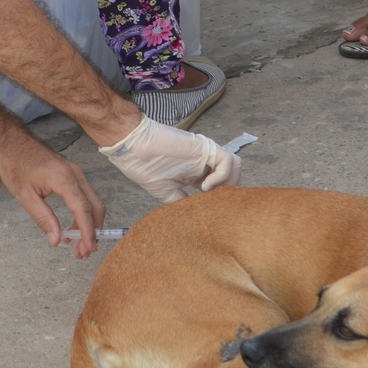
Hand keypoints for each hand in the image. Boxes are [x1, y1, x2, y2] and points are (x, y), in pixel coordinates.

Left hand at [0, 137, 105, 258]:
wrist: (12, 142)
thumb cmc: (16, 165)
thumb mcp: (25, 196)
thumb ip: (43, 218)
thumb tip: (57, 240)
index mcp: (64, 179)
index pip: (83, 209)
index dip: (88, 231)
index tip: (87, 248)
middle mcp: (76, 175)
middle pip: (96, 207)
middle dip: (93, 232)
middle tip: (83, 252)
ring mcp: (77, 174)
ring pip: (93, 204)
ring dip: (89, 225)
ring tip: (77, 245)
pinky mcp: (74, 176)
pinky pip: (86, 198)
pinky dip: (84, 215)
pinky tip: (72, 229)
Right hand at [99, 116, 241, 202]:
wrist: (132, 147)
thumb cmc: (144, 166)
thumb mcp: (166, 191)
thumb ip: (182, 201)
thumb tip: (193, 220)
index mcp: (198, 173)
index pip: (222, 186)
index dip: (220, 199)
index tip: (209, 212)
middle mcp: (205, 163)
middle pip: (233, 176)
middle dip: (228, 192)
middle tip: (212, 205)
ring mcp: (206, 154)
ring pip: (235, 166)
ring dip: (228, 183)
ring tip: (209, 194)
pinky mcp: (205, 147)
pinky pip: (227, 161)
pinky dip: (221, 176)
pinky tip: (203, 187)